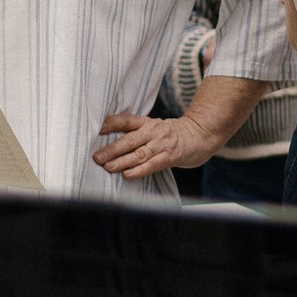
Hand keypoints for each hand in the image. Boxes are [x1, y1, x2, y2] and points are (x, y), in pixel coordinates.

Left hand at [93, 113, 216, 179]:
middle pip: (129, 140)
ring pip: (139, 153)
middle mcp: (153, 131)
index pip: (125, 121)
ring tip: (108, 166)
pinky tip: (128, 174)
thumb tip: (109, 145)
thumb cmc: (173, 134)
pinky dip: (139, 170)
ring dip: (122, 161)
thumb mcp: (154, 128)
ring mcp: (162, 144)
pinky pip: (153, 164)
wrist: (201, 135)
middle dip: (111, 149)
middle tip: (96, 157)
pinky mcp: (171, 156)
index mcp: (147, 123)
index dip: (110, 124)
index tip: (95, 130)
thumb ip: (136, 134)